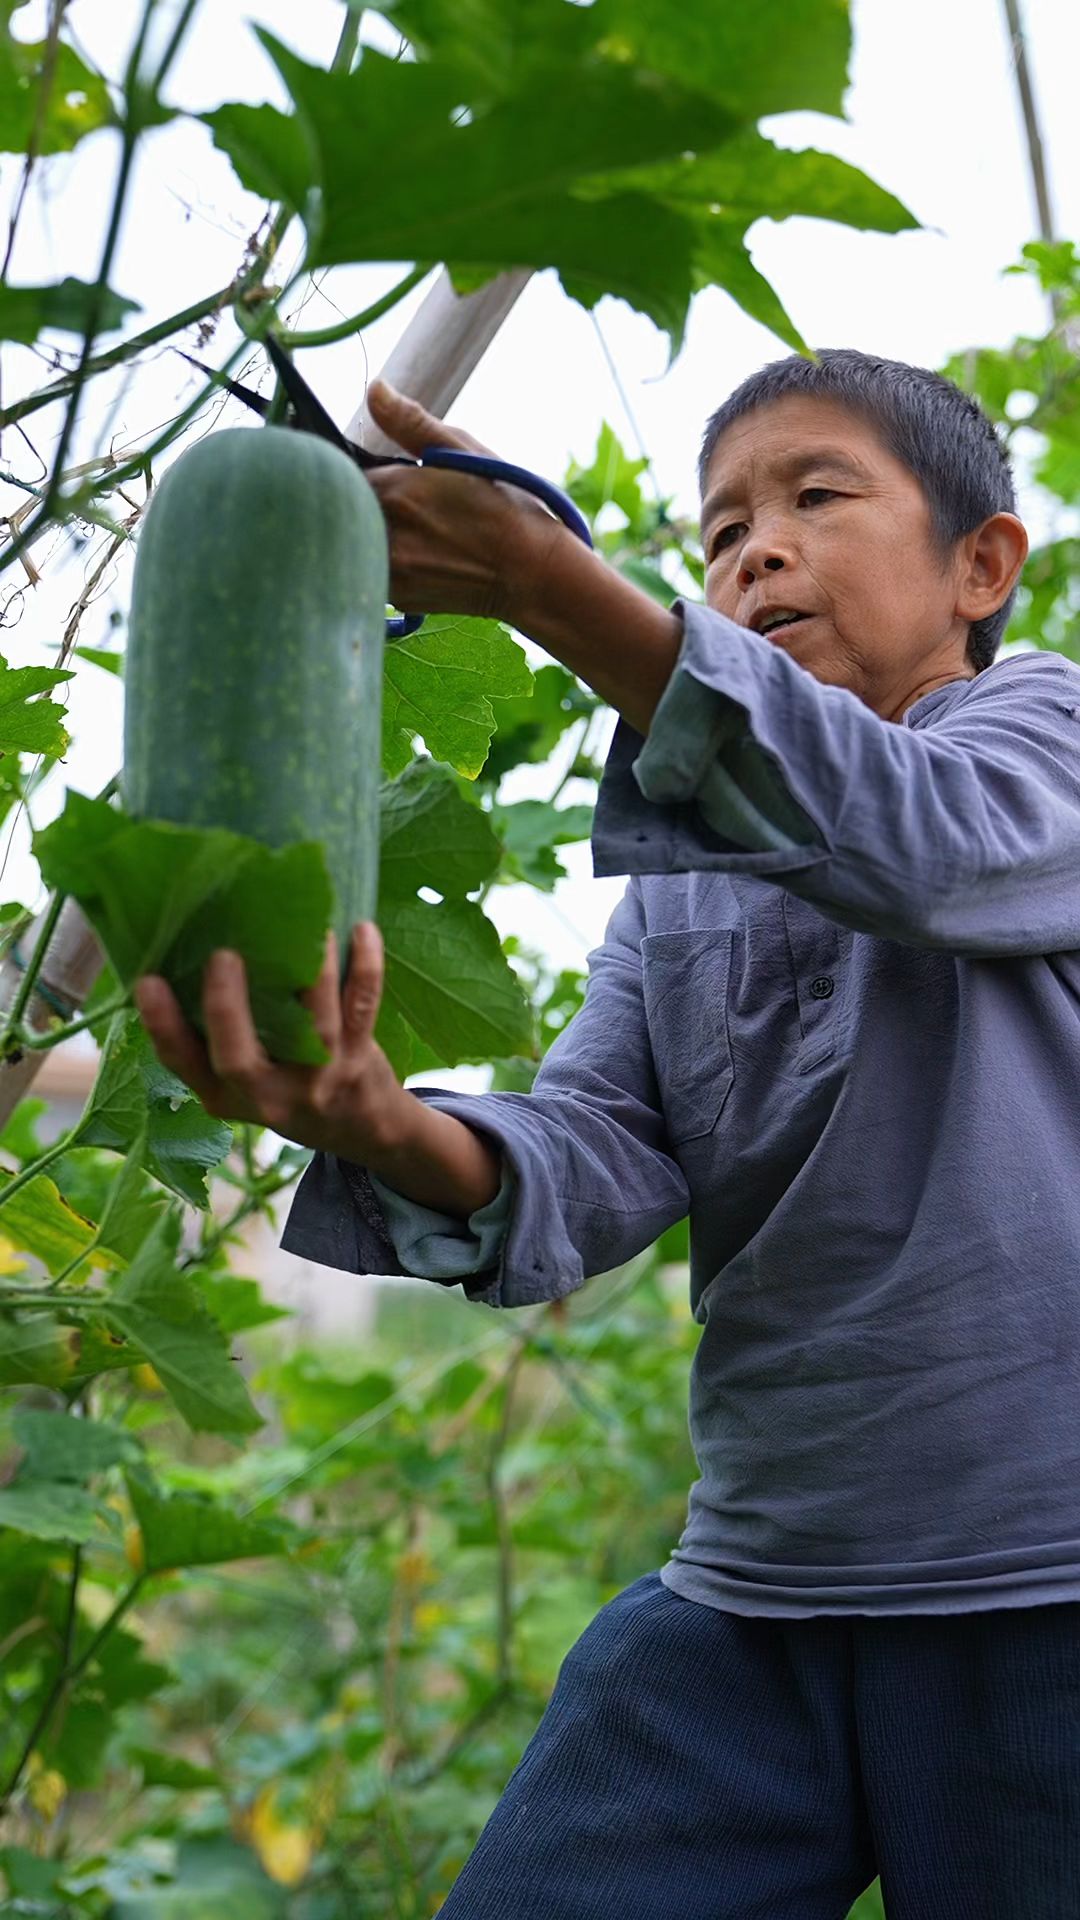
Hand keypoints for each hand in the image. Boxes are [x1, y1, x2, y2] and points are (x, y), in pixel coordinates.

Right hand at [133, 922, 409, 1161]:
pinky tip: (361, 929)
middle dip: (226, 1007)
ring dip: (312, 969)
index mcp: (226, 1095)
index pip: (183, 1064)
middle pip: (237, 1059)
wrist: (363, 1130)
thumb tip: (188, 954)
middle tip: (221, 955)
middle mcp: (269, 1095)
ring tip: (309, 922)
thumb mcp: (243, 1087)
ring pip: (313, 1023)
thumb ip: (216, 1038)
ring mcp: (317, 1080)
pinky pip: (362, 1007)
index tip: (146, 981)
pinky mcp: (358, 1060)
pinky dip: (366, 966)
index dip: (161, 1025)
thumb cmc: (289, 1089)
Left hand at [364, 379, 569, 624]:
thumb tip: (374, 390)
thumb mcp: (462, 452)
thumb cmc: (505, 506)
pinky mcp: (399, 597)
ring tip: (414, 528)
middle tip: (405, 504)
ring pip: (357, 541)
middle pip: (347, 510)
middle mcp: (387, 533)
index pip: (346, 473)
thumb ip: (410, 422)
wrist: (532, 571)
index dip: (361, 472)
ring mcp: (392, 570)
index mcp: (397, 490)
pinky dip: (383, 559)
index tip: (382, 474)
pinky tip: (419, 552)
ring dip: (370, 531)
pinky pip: (373, 570)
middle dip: (363, 502)